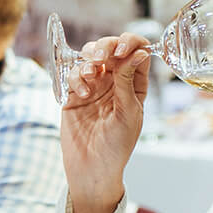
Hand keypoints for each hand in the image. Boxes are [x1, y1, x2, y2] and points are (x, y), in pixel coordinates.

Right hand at [59, 33, 150, 212]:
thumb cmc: (116, 146)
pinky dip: (76, 77)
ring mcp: (94, 86)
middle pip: (112, 49)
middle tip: (101, 57)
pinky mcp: (74, 94)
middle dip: (106, 46)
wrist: (91, 169)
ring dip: (89, 59)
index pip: (136, 52)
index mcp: (135, 85)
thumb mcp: (128, 112)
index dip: (131, 43)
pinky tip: (82, 93)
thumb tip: (139, 52)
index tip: (123, 48)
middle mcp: (115, 82)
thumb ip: (129, 81)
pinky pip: (73, 73)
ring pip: (90, 56)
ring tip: (90, 75)